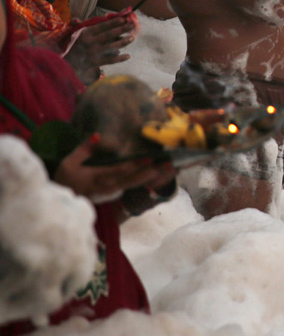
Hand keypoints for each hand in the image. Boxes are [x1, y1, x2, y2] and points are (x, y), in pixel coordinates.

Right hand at [54, 141, 174, 202]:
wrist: (62, 200)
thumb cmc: (65, 178)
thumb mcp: (69, 162)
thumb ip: (84, 149)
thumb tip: (98, 135)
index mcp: (97, 178)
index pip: (119, 171)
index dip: (135, 165)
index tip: (150, 157)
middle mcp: (108, 187)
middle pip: (132, 180)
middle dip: (151, 172)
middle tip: (168, 164)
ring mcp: (113, 192)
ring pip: (136, 184)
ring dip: (153, 177)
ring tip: (170, 169)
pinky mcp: (115, 193)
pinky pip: (134, 187)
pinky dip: (148, 181)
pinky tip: (160, 174)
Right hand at [65, 15, 136, 83]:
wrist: (68, 64)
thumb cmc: (74, 46)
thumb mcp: (73, 34)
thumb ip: (77, 25)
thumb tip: (77, 19)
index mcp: (86, 33)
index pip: (102, 26)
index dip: (113, 22)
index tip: (124, 18)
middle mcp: (90, 42)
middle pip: (109, 35)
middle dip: (122, 29)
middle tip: (133, 25)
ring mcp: (94, 53)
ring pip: (111, 46)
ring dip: (123, 42)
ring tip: (132, 38)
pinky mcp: (96, 62)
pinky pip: (110, 60)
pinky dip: (119, 58)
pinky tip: (128, 56)